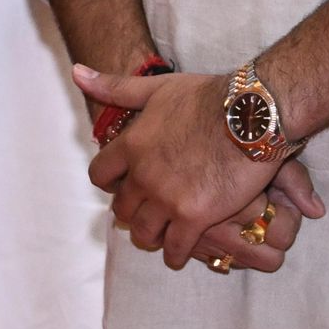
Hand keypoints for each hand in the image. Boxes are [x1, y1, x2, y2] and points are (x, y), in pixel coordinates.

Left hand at [78, 66, 306, 271]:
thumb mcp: (157, 87)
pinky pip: (174, 248)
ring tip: (160, 235)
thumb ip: (115, 87)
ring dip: (149, 234)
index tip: (122, 184)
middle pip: (121, 208)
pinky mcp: (194, 217)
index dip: (110, 182)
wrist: (251, 115)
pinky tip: (179, 254)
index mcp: (132, 145)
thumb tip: (77, 73)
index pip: (100, 175)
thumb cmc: (207, 97)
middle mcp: (143, 176)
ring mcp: (166, 200)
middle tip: (144, 211)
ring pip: (143, 232)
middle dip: (131, 210)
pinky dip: (173, 254)